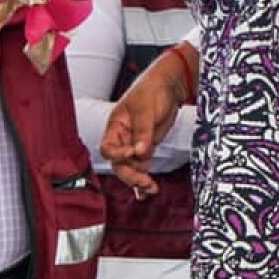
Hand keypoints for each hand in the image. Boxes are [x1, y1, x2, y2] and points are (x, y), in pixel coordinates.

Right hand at [98, 46, 191, 197]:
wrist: (169, 86)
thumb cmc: (152, 91)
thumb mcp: (146, 109)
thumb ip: (143, 131)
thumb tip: (140, 153)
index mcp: (115, 127)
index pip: (108, 148)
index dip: (118, 155)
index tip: (133, 153)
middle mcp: (122, 138)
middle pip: (119, 163)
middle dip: (131, 174)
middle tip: (145, 181)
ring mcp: (134, 144)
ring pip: (131, 168)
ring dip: (139, 180)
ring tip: (151, 189)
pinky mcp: (146, 148)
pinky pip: (141, 167)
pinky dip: (143, 179)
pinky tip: (147, 193)